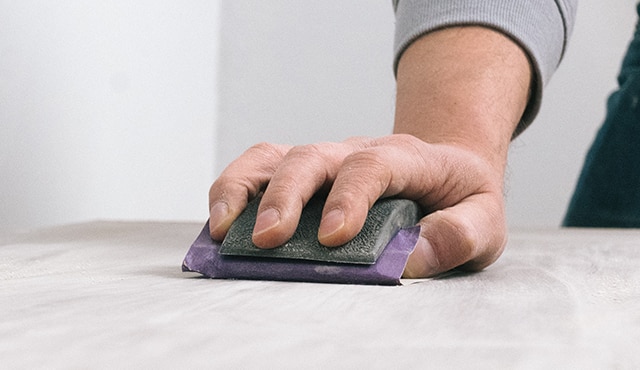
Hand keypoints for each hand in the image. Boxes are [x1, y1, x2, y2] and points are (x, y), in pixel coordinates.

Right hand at [208, 134, 506, 277]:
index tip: (333, 237)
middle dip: (286, 196)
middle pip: (313, 156)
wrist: (447, 167)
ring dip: (243, 189)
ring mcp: (328, 159)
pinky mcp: (305, 172)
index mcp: (410, 158)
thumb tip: (409, 260)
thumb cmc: (462, 197)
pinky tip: (222, 223)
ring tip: (222, 229)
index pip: (373, 164)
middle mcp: (359, 151)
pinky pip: (261, 168)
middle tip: (268, 239)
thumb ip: (458, 236)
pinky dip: (234, 190)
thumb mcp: (485, 220)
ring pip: (274, 156)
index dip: (350, 196)